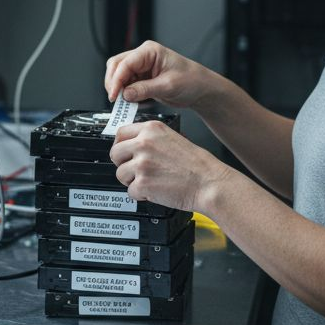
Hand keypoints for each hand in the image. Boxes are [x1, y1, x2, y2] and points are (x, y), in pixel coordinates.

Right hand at [103, 40, 216, 109]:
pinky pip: (126, 84)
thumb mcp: (168, 86)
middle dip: (113, 82)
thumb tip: (125, 94)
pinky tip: (129, 101)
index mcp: (150, 51)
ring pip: (119, 75)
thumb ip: (145, 89)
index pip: (125, 63)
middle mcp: (143, 56)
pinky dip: (124, 93)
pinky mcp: (142, 78)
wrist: (201, 89)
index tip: (114, 95)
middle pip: (116, 66)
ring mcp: (141, 67)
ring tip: (123, 103)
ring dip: (118, 89)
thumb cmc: (191, 81)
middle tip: (115, 99)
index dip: (116, 79)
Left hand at [110, 121, 232, 212]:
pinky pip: (130, 191)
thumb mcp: (172, 139)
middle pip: (115, 153)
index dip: (121, 146)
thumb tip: (132, 145)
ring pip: (120, 174)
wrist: (209, 183)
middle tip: (138, 171)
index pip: (120, 133)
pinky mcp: (142, 183)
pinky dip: (141, 195)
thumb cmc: (197, 165)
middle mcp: (144, 144)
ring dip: (132, 181)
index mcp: (152, 129)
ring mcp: (142, 163)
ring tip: (151, 181)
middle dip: (124, 164)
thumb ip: (150, 139)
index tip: (125, 153)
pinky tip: (155, 190)